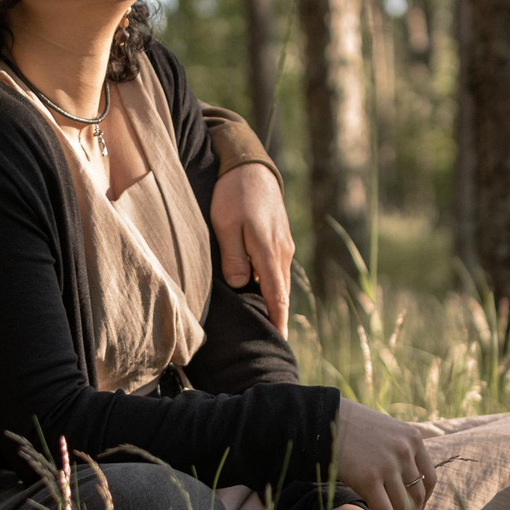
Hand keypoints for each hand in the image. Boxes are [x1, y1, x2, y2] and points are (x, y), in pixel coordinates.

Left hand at [211, 162, 295, 332]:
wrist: (251, 167)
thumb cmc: (234, 195)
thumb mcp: (225, 225)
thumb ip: (234, 257)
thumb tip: (240, 285)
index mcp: (268, 252)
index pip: (276, 296)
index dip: (277, 321)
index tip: (278, 342)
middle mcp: (282, 252)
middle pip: (280, 293)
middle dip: (276, 317)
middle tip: (270, 342)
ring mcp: (283, 245)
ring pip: (278, 281)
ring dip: (273, 302)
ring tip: (266, 325)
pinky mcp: (279, 239)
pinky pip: (276, 269)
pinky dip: (271, 285)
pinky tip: (260, 293)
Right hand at [332, 400, 435, 509]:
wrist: (322, 419)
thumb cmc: (349, 426)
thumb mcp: (384, 430)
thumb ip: (398, 449)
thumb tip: (405, 475)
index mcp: (412, 439)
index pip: (429, 480)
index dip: (423, 502)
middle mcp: (405, 451)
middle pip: (418, 497)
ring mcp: (388, 465)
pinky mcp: (368, 479)